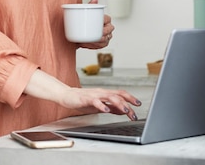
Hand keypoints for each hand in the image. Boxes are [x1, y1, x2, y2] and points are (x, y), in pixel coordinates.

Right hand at [25, 70, 140, 120]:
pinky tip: (106, 110)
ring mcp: (94, 95)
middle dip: (128, 104)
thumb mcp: (99, 105)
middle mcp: (101, 92)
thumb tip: (123, 111)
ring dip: (119, 103)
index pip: (120, 93)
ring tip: (126, 111)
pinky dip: (102, 106)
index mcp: (104, 93)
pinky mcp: (85, 98)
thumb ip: (111, 107)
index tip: (138, 104)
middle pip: (117, 95)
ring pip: (109, 96)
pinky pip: (95, 101)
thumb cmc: (82, 100)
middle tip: (134, 113)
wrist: (66, 96)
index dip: (130, 98)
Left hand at [80, 0, 113, 49]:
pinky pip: (103, 45)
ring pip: (106, 38)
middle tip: (95, 33)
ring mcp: (107, 36)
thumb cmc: (84, 22)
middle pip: (109, 30)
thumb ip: (90, 6)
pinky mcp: (103, 43)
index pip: (108, 19)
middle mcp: (108, 27)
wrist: (79, 33)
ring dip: (99, 40)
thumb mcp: (86, 12)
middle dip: (103, 32)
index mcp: (105, 19)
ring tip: (90, 40)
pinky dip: (97, 45)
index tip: (98, 23)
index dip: (103, 21)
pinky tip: (91, 44)